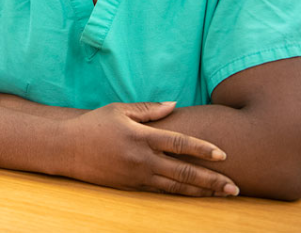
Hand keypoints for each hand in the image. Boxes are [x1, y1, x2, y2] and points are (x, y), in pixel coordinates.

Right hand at [63, 102, 238, 196]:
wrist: (67, 149)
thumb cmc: (93, 124)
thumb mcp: (119, 110)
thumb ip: (148, 110)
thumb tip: (174, 105)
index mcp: (141, 137)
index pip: (179, 144)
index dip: (202, 149)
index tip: (223, 154)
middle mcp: (142, 159)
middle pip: (184, 172)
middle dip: (211, 180)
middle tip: (234, 187)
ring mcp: (136, 175)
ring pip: (175, 187)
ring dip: (201, 192)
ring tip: (221, 195)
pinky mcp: (130, 186)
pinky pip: (160, 191)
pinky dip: (180, 194)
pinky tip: (193, 195)